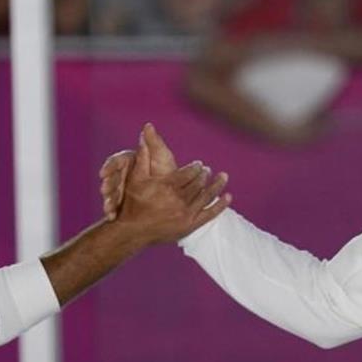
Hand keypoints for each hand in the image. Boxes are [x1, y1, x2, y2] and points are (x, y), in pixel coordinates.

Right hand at [99, 122, 177, 219]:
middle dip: (107, 186)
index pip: (116, 161)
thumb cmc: (167, 171)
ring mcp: (121, 187)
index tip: (102, 174)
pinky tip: (111, 216)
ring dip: (108, 199)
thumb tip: (148, 125)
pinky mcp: (122, 201)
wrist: (173, 193)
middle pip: (110, 178)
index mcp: (130, 160)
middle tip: (104, 191)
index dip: (109, 167)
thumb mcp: (162, 157)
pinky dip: (112, 210)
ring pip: (111, 193)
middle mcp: (122, 173)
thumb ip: (154, 144)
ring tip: (108, 208)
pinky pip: (115, 205)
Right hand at [110, 123, 229, 242]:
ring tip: (224, 176)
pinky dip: (220, 205)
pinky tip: (228, 197)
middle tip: (208, 170)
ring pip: (206, 196)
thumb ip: (144, 155)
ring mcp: (185, 214)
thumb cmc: (133, 203)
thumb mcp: (136, 178)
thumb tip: (146, 130)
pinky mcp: (189, 226)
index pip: (188, 173)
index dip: (195, 167)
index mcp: (167, 186)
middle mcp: (178, 200)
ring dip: (217, 186)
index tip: (198, 164)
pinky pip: (209, 214)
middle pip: (198, 184)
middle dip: (204, 175)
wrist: (133, 231)